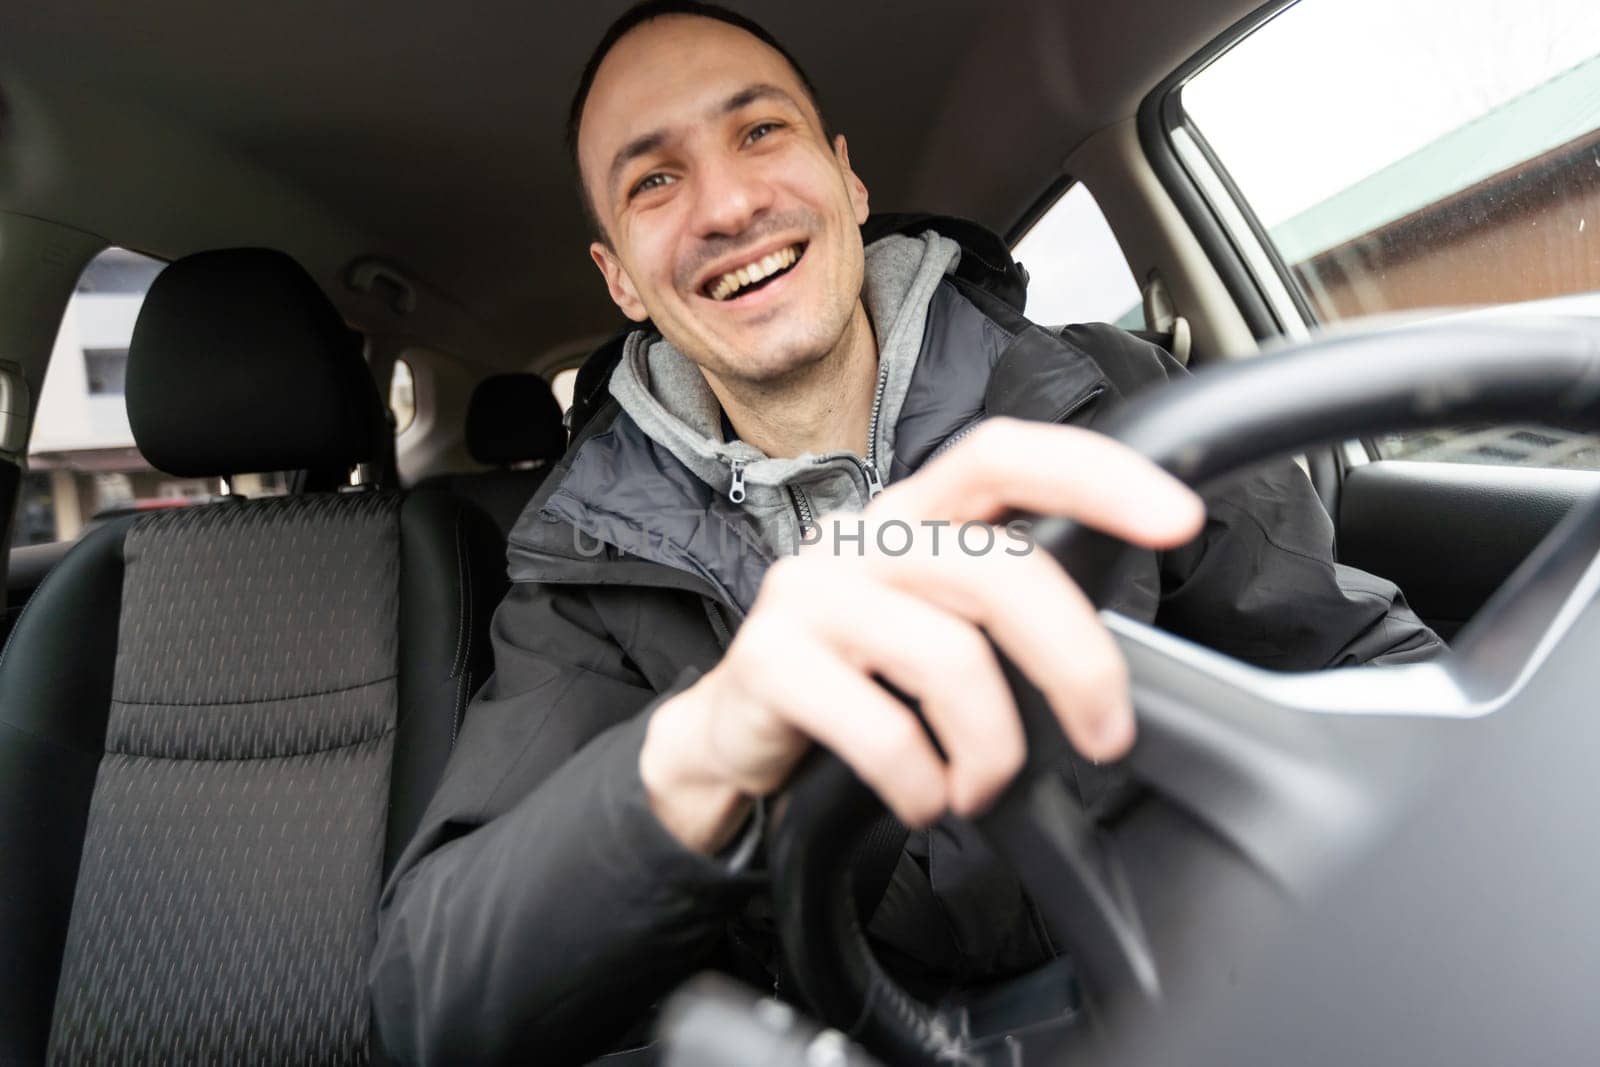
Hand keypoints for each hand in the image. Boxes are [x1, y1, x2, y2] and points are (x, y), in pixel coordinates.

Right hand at [639, 419, 1204, 853]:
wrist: (730, 733)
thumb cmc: (857, 675)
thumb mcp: (935, 621)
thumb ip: (1007, 605)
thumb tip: (1112, 656)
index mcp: (916, 512)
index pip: (1006, 456)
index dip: (1096, 475)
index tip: (1178, 517)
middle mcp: (863, 534)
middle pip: (1000, 568)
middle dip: (1077, 661)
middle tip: (1105, 735)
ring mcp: (810, 590)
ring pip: (949, 657)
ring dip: (992, 749)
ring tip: (981, 785)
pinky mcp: (769, 658)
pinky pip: (881, 729)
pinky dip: (921, 783)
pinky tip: (922, 797)